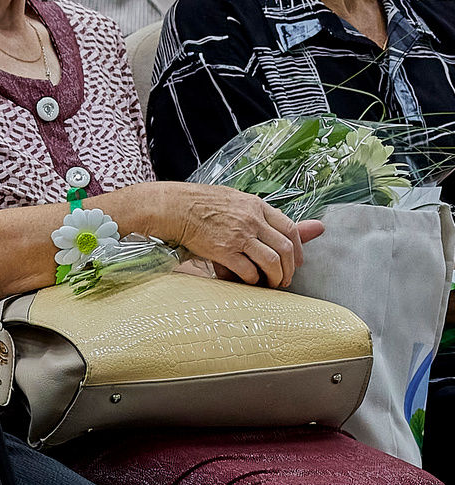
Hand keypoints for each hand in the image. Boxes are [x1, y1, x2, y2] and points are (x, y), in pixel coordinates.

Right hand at [147, 182, 321, 287]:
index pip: (290, 228)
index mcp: (257, 206)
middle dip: (290, 268)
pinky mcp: (223, 251)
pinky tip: (249, 281)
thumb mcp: (237, 200)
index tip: (296, 260)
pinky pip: (248, 270)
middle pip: (286, 248)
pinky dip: (252, 279)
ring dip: (275, 277)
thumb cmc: (201, 203)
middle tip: (285, 278)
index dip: (299, 248)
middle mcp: (252, 220)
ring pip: (272, 261)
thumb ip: (264, 214)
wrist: (173, 207)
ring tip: (271, 283)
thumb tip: (310, 225)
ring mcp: (239, 236)